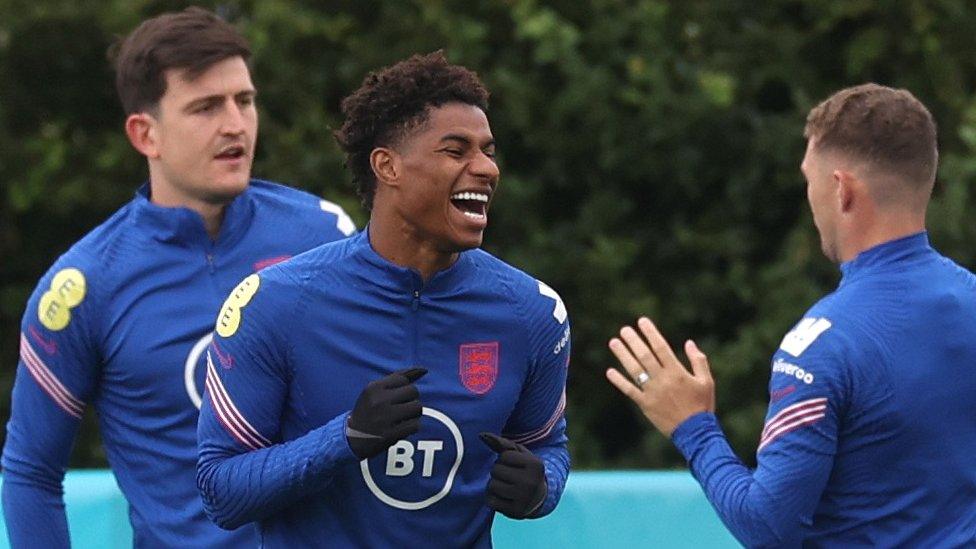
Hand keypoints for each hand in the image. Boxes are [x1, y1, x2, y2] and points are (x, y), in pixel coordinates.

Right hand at [346, 367, 426, 458]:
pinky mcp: (390, 434)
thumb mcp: (377, 390)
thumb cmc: (369, 409)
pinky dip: (412, 427)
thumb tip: (424, 369)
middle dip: (410, 399)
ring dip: (413, 414)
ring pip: (417, 407)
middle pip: (414, 391)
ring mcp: (384, 418)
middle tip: (400, 408)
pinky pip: (415, 425)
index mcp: (374, 388)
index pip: (403, 379)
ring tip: (402, 418)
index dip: (403, 389)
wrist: (352, 437)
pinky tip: (401, 428)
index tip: (394, 398)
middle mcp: (379, 401)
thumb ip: (400, 377)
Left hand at [480, 432, 546, 518]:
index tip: (514, 464)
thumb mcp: (520, 454)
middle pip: (496, 470)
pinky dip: (492, 498)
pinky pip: (491, 502)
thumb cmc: (525, 470)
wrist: (538, 497)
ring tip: (505, 485)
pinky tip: (502, 496)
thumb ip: (501, 443)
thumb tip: (481, 435)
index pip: (504, 456)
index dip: (504, 459)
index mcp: (535, 465)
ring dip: (494, 484)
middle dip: (498, 471)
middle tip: (508, 476)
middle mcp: (531, 482)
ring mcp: (524, 499)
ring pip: (492, 486)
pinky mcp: (516, 512)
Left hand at [605, 317, 714, 436]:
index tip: (642, 321)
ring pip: (634, 370)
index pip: (661, 347)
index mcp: (677, 372)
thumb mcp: (707, 381)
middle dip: (634, 341)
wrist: (696, 432)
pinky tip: (610, 371)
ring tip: (614, 343)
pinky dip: (619, 381)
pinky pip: (630, 391)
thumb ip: (698, 361)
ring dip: (623, 356)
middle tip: (624, 329)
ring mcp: (652, 392)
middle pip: (645, 356)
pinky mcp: (645, 405)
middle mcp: (663, 380)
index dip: (651, 333)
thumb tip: (689, 342)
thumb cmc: (702, 405)